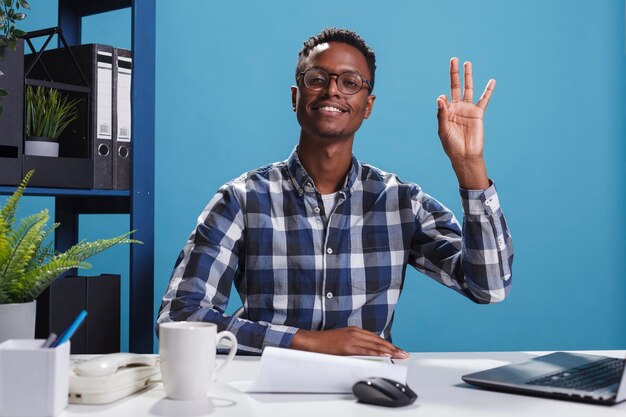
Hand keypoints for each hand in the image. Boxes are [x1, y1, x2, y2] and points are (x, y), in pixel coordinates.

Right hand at [289, 326, 408, 358]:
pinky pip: (365, 350)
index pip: (375, 338)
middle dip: (392, 348)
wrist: (311, 341)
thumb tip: (366, 352)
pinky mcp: (347, 347)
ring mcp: (351, 339)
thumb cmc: (325, 343)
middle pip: (378, 340)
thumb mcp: (342, 340)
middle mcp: (355, 332)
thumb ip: (355, 344)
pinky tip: (385, 355)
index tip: (397, 350)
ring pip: (374, 345)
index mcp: (354, 330)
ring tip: (399, 355)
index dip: (388, 344)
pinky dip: (376, 352)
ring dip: (389, 350)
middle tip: (404, 354)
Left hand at [436, 58, 493, 189]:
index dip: (443, 99)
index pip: (443, 99)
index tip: (444, 101)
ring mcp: (468, 109)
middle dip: (454, 73)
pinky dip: (488, 90)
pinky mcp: (478, 113)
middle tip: (454, 59)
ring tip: (467, 63)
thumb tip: (441, 97)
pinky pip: (484, 99)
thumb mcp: (443, 130)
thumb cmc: (451, 145)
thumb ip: (441, 114)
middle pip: (455, 86)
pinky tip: (492, 81)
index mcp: (446, 111)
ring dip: (468, 76)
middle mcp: (457, 108)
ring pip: (469, 89)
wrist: (465, 155)